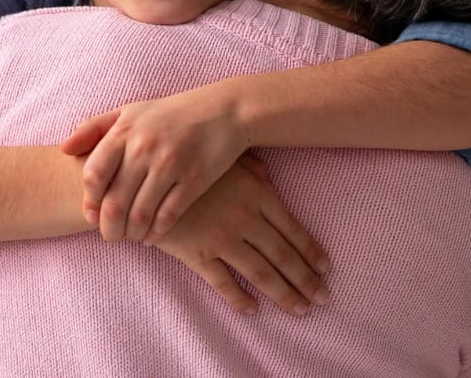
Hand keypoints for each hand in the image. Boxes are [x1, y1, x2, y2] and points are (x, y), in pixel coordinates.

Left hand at [61, 83, 250, 242]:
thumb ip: (95, 128)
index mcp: (125, 131)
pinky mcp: (195, 179)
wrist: (225, 112)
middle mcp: (144, 148)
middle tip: (110, 237)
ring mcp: (171, 165)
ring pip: (140, 214)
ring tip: (131, 237)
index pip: (93, 176)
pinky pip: (168, 216)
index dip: (88, 201)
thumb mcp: (131, 111)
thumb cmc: (171, 114)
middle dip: (108, 229)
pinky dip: (156, 232)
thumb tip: (63, 149)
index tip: (91, 215)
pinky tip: (152, 235)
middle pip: (114, 203)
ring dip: (131, 233)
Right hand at [151, 154, 330, 315]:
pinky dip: (240, 299)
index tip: (327, 268)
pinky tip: (254, 310)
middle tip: (324, 298)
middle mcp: (245, 219)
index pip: (293, 229)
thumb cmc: (187, 162)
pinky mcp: (198, 255)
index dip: (312, 251)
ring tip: (300, 310)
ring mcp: (222, 239)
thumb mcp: (225, 158)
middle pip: (283, 256)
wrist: (144, 178)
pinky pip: (224, 283)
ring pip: (261, 273)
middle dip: (306, 280)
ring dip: (284, 294)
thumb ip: (251, 168)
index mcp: (256, 193)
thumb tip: (268, 175)